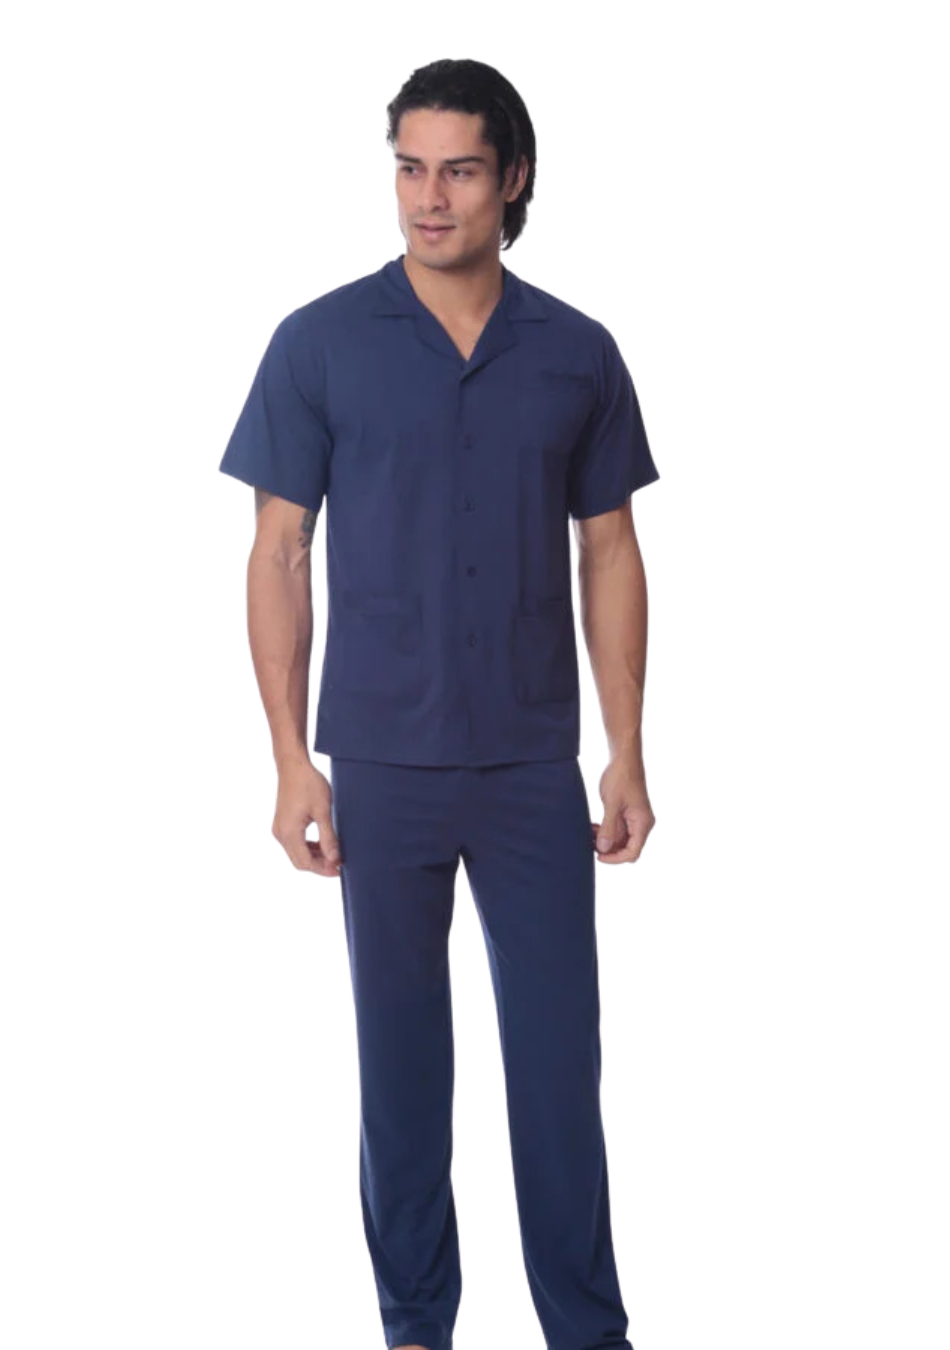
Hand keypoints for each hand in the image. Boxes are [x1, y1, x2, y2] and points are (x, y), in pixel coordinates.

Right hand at [272, 759, 342, 877]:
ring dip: (314, 856)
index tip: (340, 868)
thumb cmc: (309, 784)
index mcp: (289, 832)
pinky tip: (322, 843)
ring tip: (333, 853)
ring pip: (296, 853)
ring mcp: (279, 829)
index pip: (306, 862)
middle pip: (299, 861)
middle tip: (339, 863)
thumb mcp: (323, 811)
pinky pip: (294, 843)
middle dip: (319, 865)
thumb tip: (334, 858)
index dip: (323, 869)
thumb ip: (328, 837)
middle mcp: (280, 834)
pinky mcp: (281, 823)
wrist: (293, 765)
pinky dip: (308, 847)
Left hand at [591, 756, 655, 863]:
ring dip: (605, 839)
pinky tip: (593, 826)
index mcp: (643, 823)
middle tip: (589, 842)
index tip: (598, 855)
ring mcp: (634, 819)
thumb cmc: (621, 777)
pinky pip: (617, 829)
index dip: (615, 858)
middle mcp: (641, 824)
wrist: (623, 758)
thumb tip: (603, 848)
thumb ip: (608, 827)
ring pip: (620, 840)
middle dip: (608, 848)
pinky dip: (605, 830)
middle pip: (626, 848)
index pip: (632, 852)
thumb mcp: (612, 803)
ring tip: (589, 832)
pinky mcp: (626, 814)